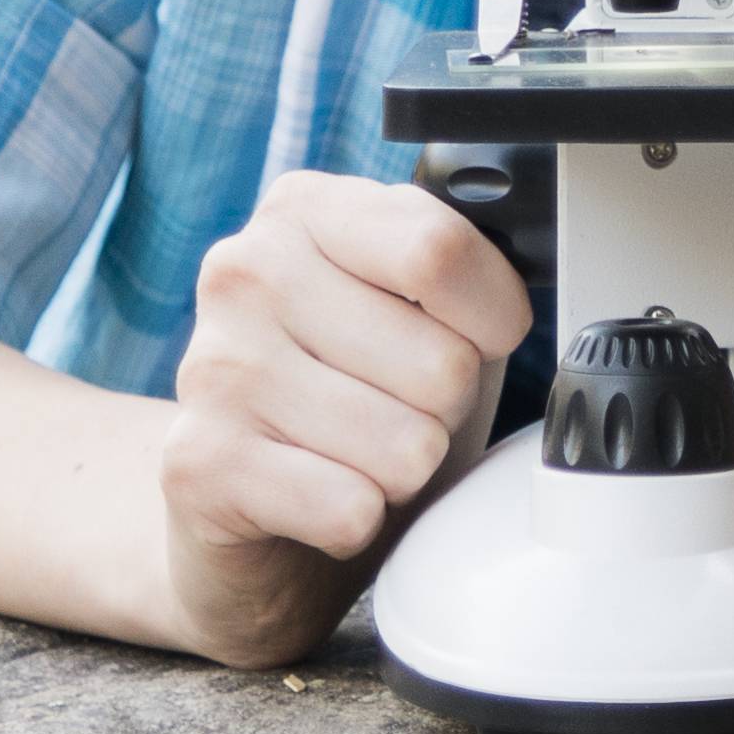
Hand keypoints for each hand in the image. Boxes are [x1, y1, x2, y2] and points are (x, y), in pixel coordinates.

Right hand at [158, 168, 532, 664]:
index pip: (442, 251)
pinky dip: (357, 524)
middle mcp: (245, 271)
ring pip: (405, 447)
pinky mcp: (198, 463)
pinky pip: (351, 509)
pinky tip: (316, 499)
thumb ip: (465, 271)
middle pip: (442, 363)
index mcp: (306, 210)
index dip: (492, 319)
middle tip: (387, 412)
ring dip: (400, 474)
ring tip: (351, 455)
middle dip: (442, 413)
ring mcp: (214, 365)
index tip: (473, 340)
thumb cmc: (351, 400)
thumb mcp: (419, 314)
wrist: (244, 509)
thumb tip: (535, 264)